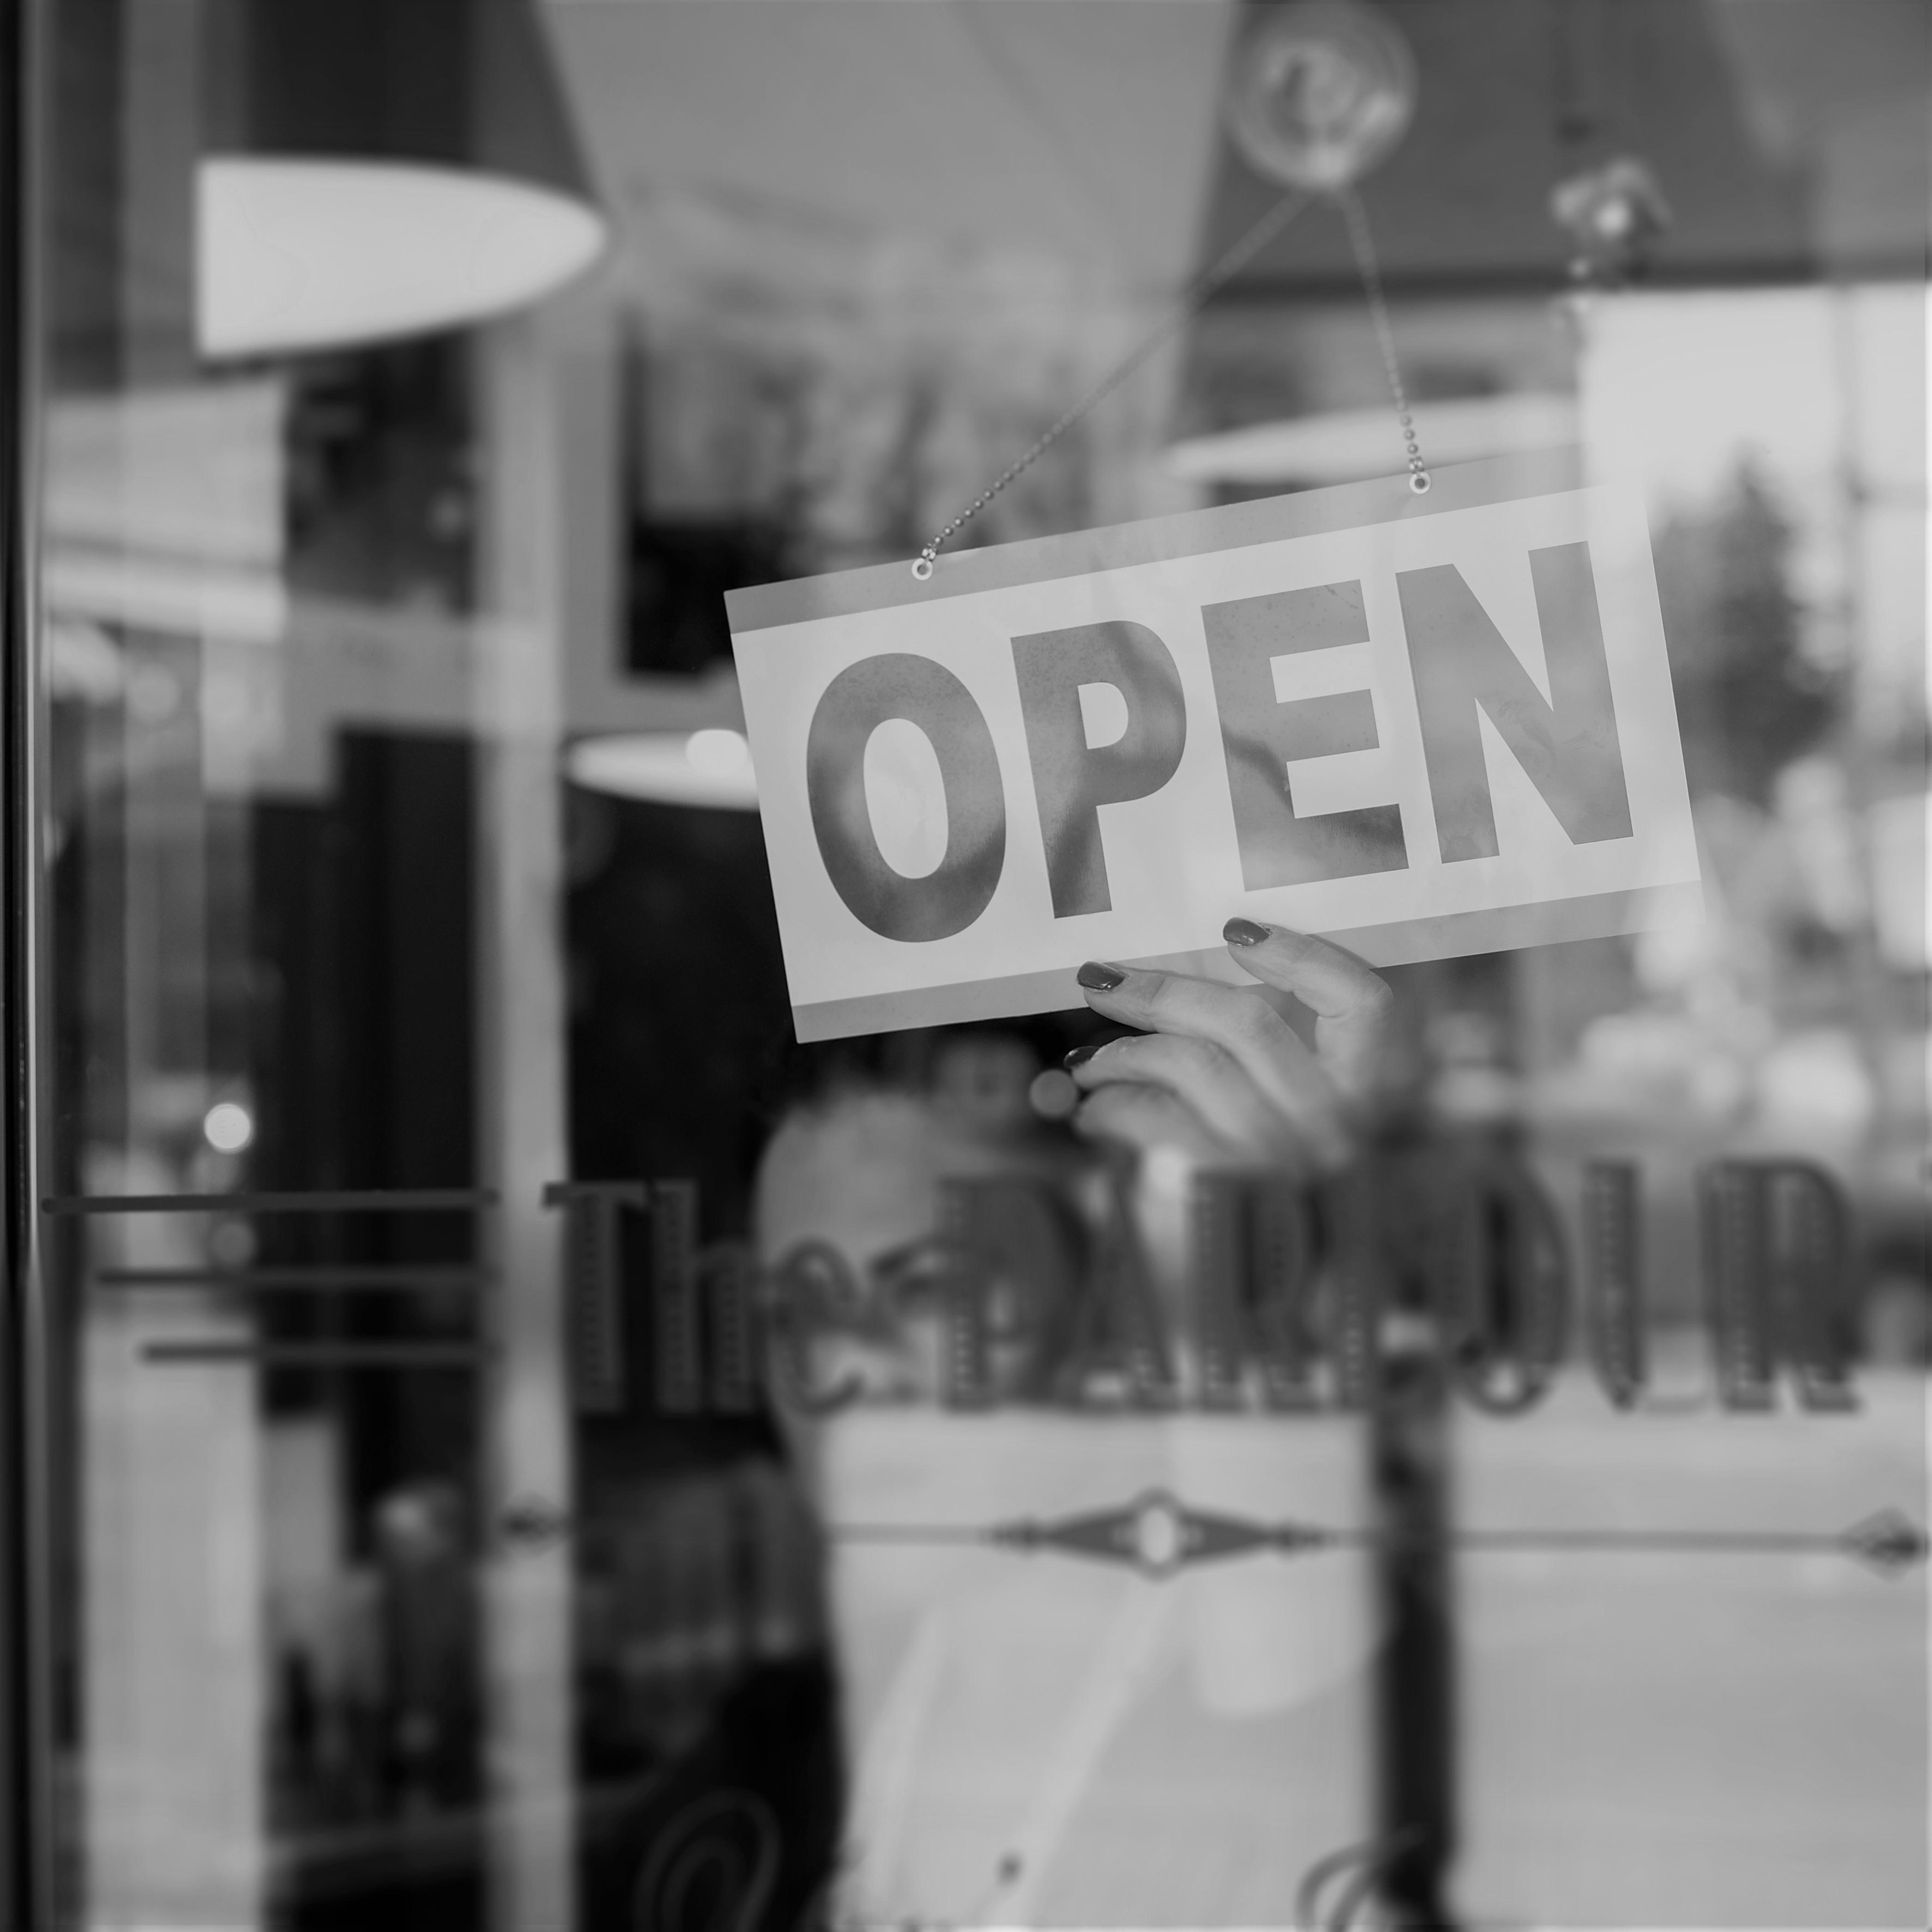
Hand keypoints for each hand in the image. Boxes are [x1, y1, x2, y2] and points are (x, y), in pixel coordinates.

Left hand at [1064, 920, 1393, 1174]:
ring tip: (1084, 1058)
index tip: (1236, 926)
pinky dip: (1114, 1105)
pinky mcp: (1229, 1187)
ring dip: (1124, 1053)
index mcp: (1365, 1083)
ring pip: (1194, 1066)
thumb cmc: (1270, 1156)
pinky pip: (1158, 1123)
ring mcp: (1281, 1157)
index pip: (1364, 1001)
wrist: (1266, 1277)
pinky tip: (1092, 1107)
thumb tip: (1188, 971)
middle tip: (1100, 979)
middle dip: (1164, 991)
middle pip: (1248, 1023)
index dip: (1304, 955)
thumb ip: (1259, 1031)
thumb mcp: (1288, 1089)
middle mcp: (1331, 1122)